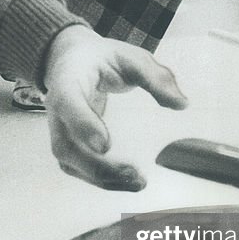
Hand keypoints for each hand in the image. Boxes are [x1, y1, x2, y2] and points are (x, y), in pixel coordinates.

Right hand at [43, 26, 186, 189]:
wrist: (73, 60)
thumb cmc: (102, 59)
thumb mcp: (131, 58)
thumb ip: (156, 77)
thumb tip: (182, 104)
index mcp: (69, 79)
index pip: (68, 102)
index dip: (83, 125)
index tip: (105, 145)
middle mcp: (56, 108)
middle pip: (65, 145)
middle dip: (97, 166)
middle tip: (134, 174)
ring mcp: (59, 128)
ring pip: (69, 162)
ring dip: (101, 178)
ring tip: (138, 182)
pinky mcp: (67, 143)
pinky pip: (76, 168)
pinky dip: (101, 179)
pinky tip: (127, 182)